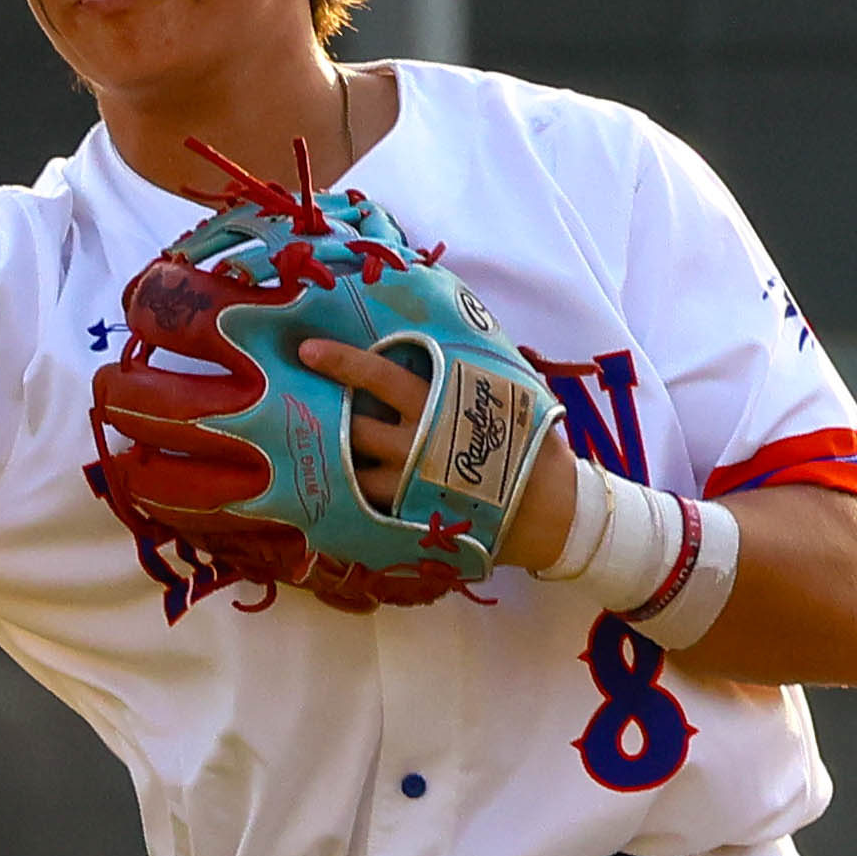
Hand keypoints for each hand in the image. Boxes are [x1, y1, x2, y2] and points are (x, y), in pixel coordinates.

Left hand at [296, 336, 580, 572]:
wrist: (552, 512)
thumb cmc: (532, 445)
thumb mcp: (507, 394)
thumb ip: (470, 371)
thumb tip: (450, 335)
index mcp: (439, 407)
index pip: (379, 376)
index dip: (342, 361)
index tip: (308, 350)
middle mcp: (415, 447)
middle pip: (354, 426)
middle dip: (329, 414)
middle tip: (304, 404)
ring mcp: (407, 488)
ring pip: (352, 470)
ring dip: (337, 458)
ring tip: (320, 452)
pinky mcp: (407, 520)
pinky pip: (366, 507)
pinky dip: (350, 497)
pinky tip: (337, 493)